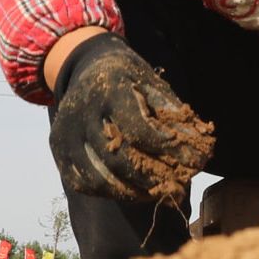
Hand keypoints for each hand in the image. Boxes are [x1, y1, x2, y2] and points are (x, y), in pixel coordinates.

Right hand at [48, 34, 213, 203]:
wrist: (87, 65)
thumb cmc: (129, 79)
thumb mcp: (153, 85)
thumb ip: (174, 118)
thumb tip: (200, 154)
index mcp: (109, 89)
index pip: (138, 128)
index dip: (167, 149)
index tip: (194, 163)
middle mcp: (81, 111)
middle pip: (117, 158)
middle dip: (153, 177)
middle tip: (179, 186)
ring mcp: (65, 132)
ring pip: (97, 176)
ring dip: (132, 191)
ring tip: (159, 192)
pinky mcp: (58, 149)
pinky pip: (82, 182)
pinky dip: (109, 192)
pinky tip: (134, 191)